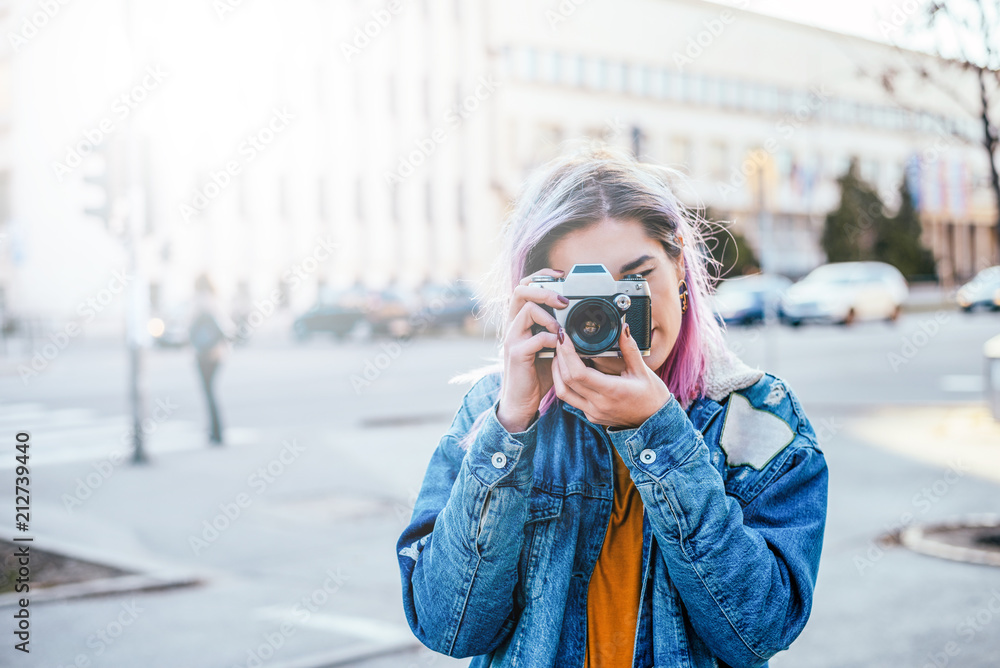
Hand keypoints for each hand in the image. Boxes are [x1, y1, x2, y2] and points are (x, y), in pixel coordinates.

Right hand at [495, 268, 569, 432]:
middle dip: (545, 289)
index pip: (524, 286)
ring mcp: (512, 338)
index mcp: (520, 320)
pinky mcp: (516, 354)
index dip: (541, 276)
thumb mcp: (548, 345)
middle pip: (520, 290)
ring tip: (561, 329)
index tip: (560, 276)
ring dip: (550, 315)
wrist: (522, 400)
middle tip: (563, 300)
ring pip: (527, 309)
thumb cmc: (536, 373)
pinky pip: (536, 338)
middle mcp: (512, 325)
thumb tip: (578, 316)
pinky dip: (551, 339)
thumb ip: (556, 329)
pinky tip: (559, 347)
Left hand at [551, 321, 671, 428]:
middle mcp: (599, 404)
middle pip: (566, 380)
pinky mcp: (591, 416)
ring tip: (559, 354)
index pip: (579, 374)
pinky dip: (565, 382)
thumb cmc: (652, 396)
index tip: (564, 338)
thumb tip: (623, 328)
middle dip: (559, 357)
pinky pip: (571, 399)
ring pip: (563, 392)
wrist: (655, 421)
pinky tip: (569, 370)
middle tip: (560, 340)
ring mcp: (593, 412)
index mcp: (612, 391)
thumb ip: (630, 349)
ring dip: (557, 372)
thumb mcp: (643, 371)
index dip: (567, 354)